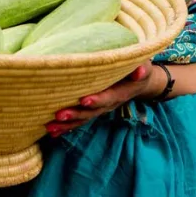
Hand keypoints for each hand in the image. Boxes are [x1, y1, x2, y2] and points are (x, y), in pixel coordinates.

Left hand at [45, 62, 161, 137]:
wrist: (139, 78)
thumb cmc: (138, 66)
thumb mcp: (144, 64)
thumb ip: (142, 68)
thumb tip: (139, 71)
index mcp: (122, 91)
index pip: (109, 97)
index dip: (98, 100)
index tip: (83, 100)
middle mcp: (111, 103)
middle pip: (93, 112)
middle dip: (76, 114)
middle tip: (59, 115)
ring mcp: (102, 108)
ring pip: (84, 118)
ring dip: (68, 124)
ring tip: (50, 127)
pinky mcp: (94, 110)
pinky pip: (81, 120)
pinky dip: (67, 127)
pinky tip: (52, 132)